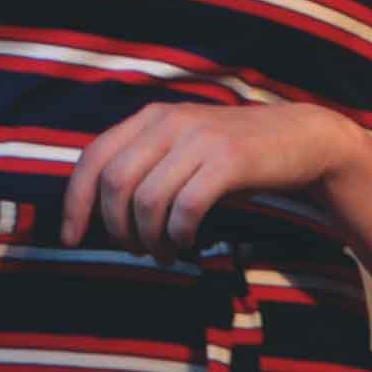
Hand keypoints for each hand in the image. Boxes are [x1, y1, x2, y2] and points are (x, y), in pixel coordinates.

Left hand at [56, 97, 363, 259]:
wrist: (299, 138)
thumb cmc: (232, 157)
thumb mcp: (182, 151)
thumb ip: (145, 168)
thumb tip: (99, 216)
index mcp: (150, 118)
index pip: (93, 158)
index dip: (75, 202)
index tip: (72, 238)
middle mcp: (169, 121)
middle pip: (115, 183)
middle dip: (117, 229)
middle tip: (137, 251)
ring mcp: (199, 138)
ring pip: (147, 200)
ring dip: (150, 239)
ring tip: (165, 254)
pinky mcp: (229, 160)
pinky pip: (186, 207)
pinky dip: (179, 234)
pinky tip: (188, 243)